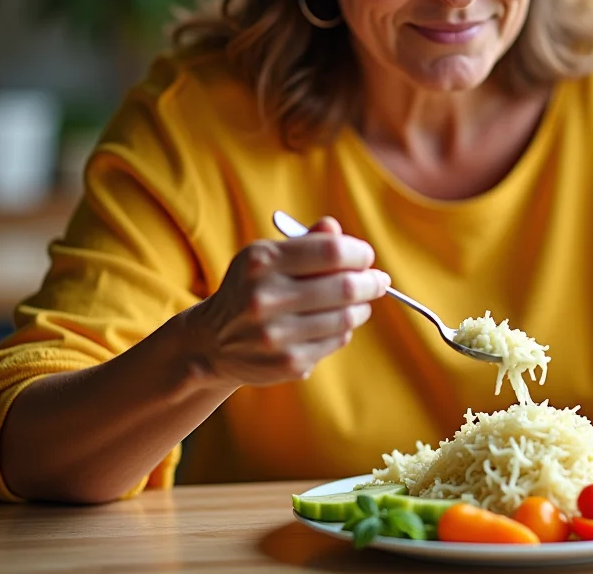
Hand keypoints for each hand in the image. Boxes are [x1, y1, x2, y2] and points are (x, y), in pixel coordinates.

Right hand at [184, 216, 389, 386]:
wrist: (212, 342)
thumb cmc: (251, 289)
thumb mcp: (267, 258)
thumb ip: (304, 242)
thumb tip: (335, 229)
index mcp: (261, 262)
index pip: (332, 251)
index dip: (358, 253)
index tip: (365, 256)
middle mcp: (265, 299)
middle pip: (346, 287)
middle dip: (371, 282)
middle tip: (379, 281)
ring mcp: (276, 335)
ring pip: (347, 317)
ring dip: (361, 307)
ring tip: (360, 302)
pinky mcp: (288, 363)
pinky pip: (337, 340)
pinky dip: (344, 329)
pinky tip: (336, 323)